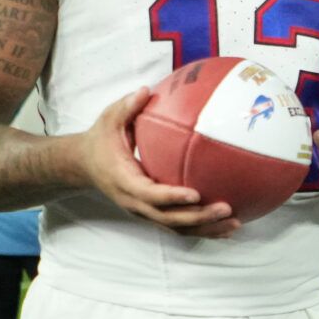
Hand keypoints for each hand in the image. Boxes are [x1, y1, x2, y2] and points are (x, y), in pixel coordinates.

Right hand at [84, 88, 238, 236]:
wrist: (83, 165)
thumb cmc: (100, 140)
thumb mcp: (108, 120)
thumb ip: (127, 107)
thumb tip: (147, 90)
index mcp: (124, 181)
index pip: (149, 194)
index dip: (172, 197)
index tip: (195, 194)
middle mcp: (134, 202)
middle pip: (168, 218)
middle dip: (198, 217)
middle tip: (226, 208)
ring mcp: (143, 211)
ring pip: (176, 227)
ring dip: (205, 228)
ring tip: (235, 222)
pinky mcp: (151, 214)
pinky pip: (177, 226)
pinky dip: (202, 228)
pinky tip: (226, 225)